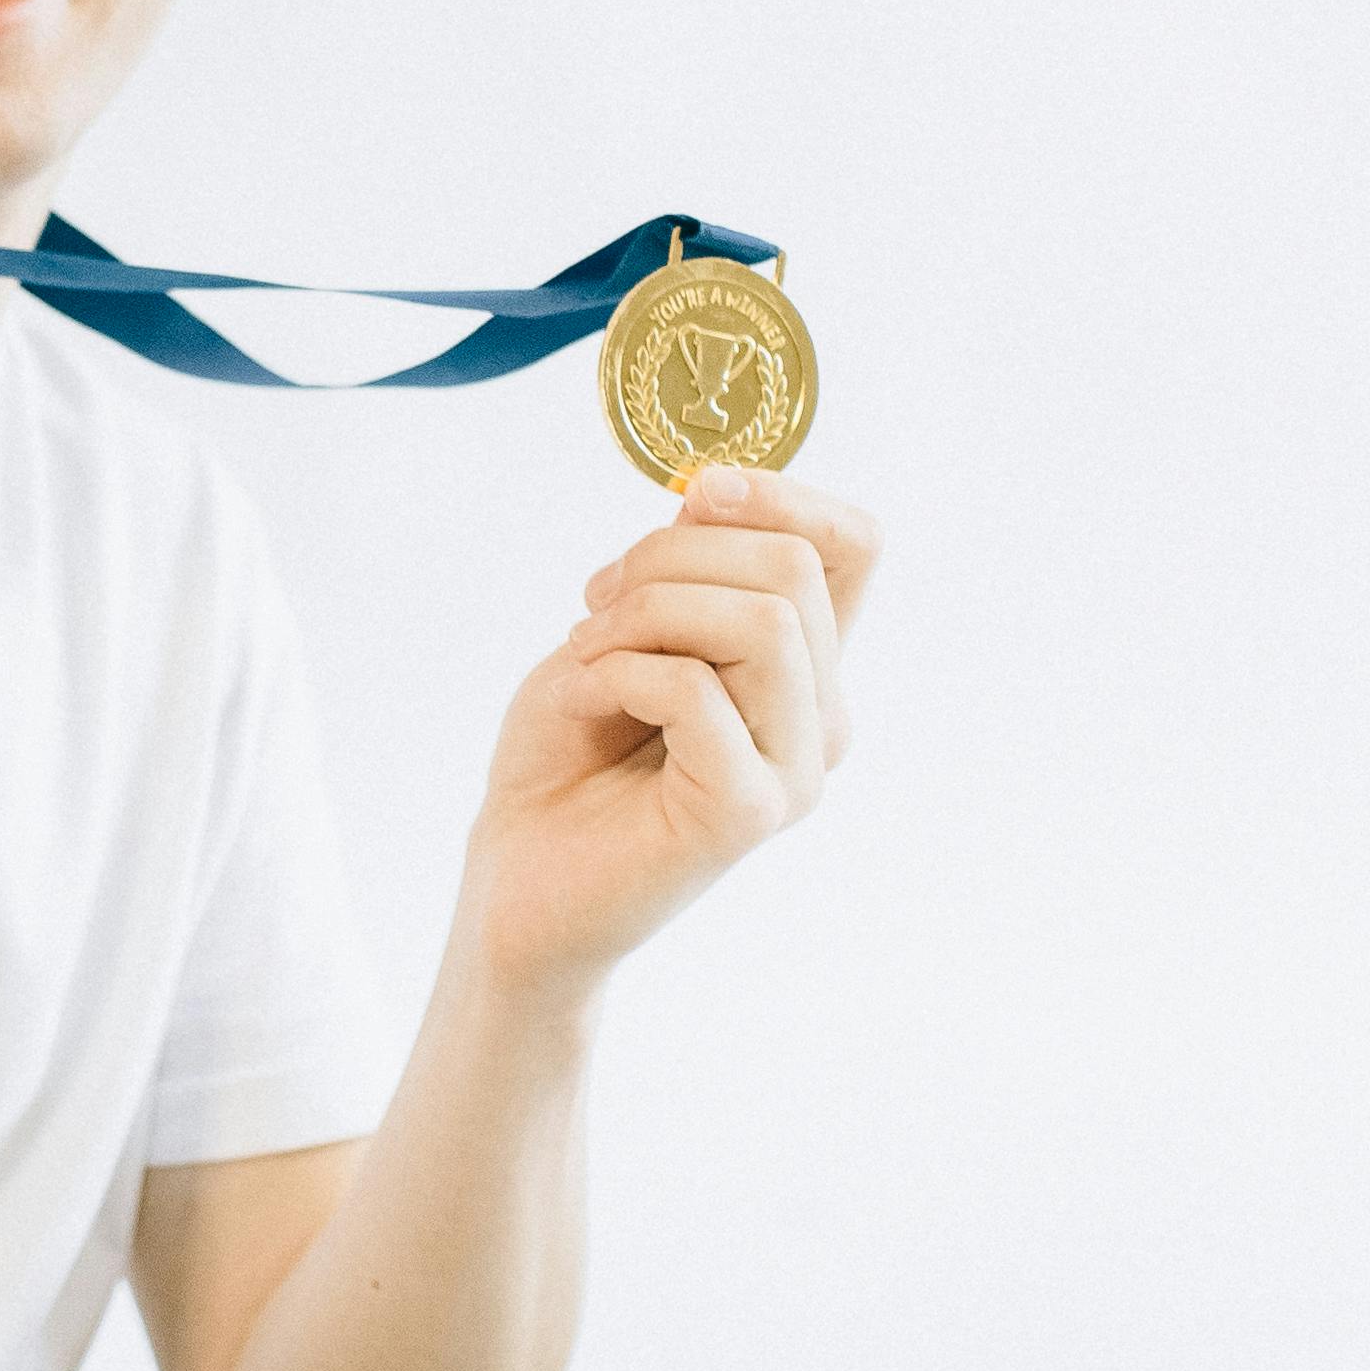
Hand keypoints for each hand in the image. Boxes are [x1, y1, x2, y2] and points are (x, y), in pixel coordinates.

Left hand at [459, 462, 880, 1000]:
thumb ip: (685, 568)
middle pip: (794, 568)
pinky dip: (619, 671)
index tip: (695, 493)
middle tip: (595, 602)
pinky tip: (586, 702)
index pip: (854, 547)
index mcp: (803, 667)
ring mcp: (793, 770)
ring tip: (588, 654)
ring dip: (647, 611)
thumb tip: (715, 495)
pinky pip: (695, 689)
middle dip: (672, 555)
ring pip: (763, 621)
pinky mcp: (747, 811)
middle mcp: (819, 718)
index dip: (784, 495)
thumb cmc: (568, 752)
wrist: (516, 877)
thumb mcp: (619, 626)